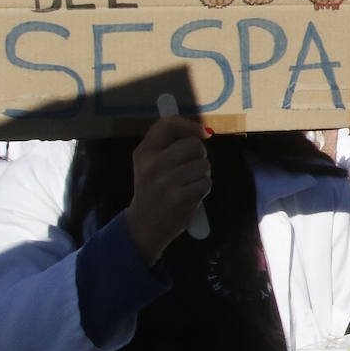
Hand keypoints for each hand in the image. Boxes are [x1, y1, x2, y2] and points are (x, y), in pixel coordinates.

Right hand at [125, 117, 211, 264]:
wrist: (145, 225)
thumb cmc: (153, 190)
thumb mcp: (150, 164)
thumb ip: (169, 145)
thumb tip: (203, 132)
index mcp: (144, 152)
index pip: (167, 125)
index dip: (190, 125)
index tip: (203, 133)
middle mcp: (152, 164)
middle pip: (194, 144)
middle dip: (200, 155)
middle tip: (191, 168)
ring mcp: (166, 182)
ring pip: (203, 164)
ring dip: (203, 174)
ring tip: (189, 184)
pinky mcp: (179, 198)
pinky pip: (206, 182)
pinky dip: (203, 189)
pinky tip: (191, 196)